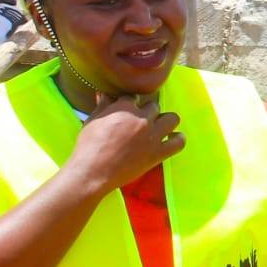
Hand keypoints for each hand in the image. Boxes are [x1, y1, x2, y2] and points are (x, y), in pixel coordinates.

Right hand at [67, 96, 184, 194]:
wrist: (92, 172)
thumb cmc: (88, 146)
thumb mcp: (93, 121)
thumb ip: (102, 106)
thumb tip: (103, 94)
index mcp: (125, 107)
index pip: (133, 97)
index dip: (129, 103)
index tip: (126, 110)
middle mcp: (142, 119)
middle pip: (154, 106)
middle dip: (147, 111)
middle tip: (140, 121)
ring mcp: (152, 136)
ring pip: (172, 119)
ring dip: (166, 120)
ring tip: (159, 126)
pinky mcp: (157, 154)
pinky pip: (178, 143)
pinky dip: (178, 139)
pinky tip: (173, 138)